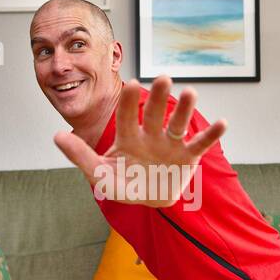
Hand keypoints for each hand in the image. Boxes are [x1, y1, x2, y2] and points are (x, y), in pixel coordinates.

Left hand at [53, 76, 226, 206]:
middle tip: (164, 78)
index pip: (128, 115)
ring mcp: (171, 144)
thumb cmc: (123, 184)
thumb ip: (80, 156)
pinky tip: (223, 123)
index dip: (130, 101)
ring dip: (185, 109)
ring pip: (178, 123)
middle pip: (155, 113)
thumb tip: (56, 135)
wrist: (148, 200)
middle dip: (160, 97)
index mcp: (129, 136)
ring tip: (192, 92)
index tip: (131, 84)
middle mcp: (151, 134)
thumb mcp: (99, 174)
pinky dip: (212, 135)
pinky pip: (200, 144)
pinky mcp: (187, 157)